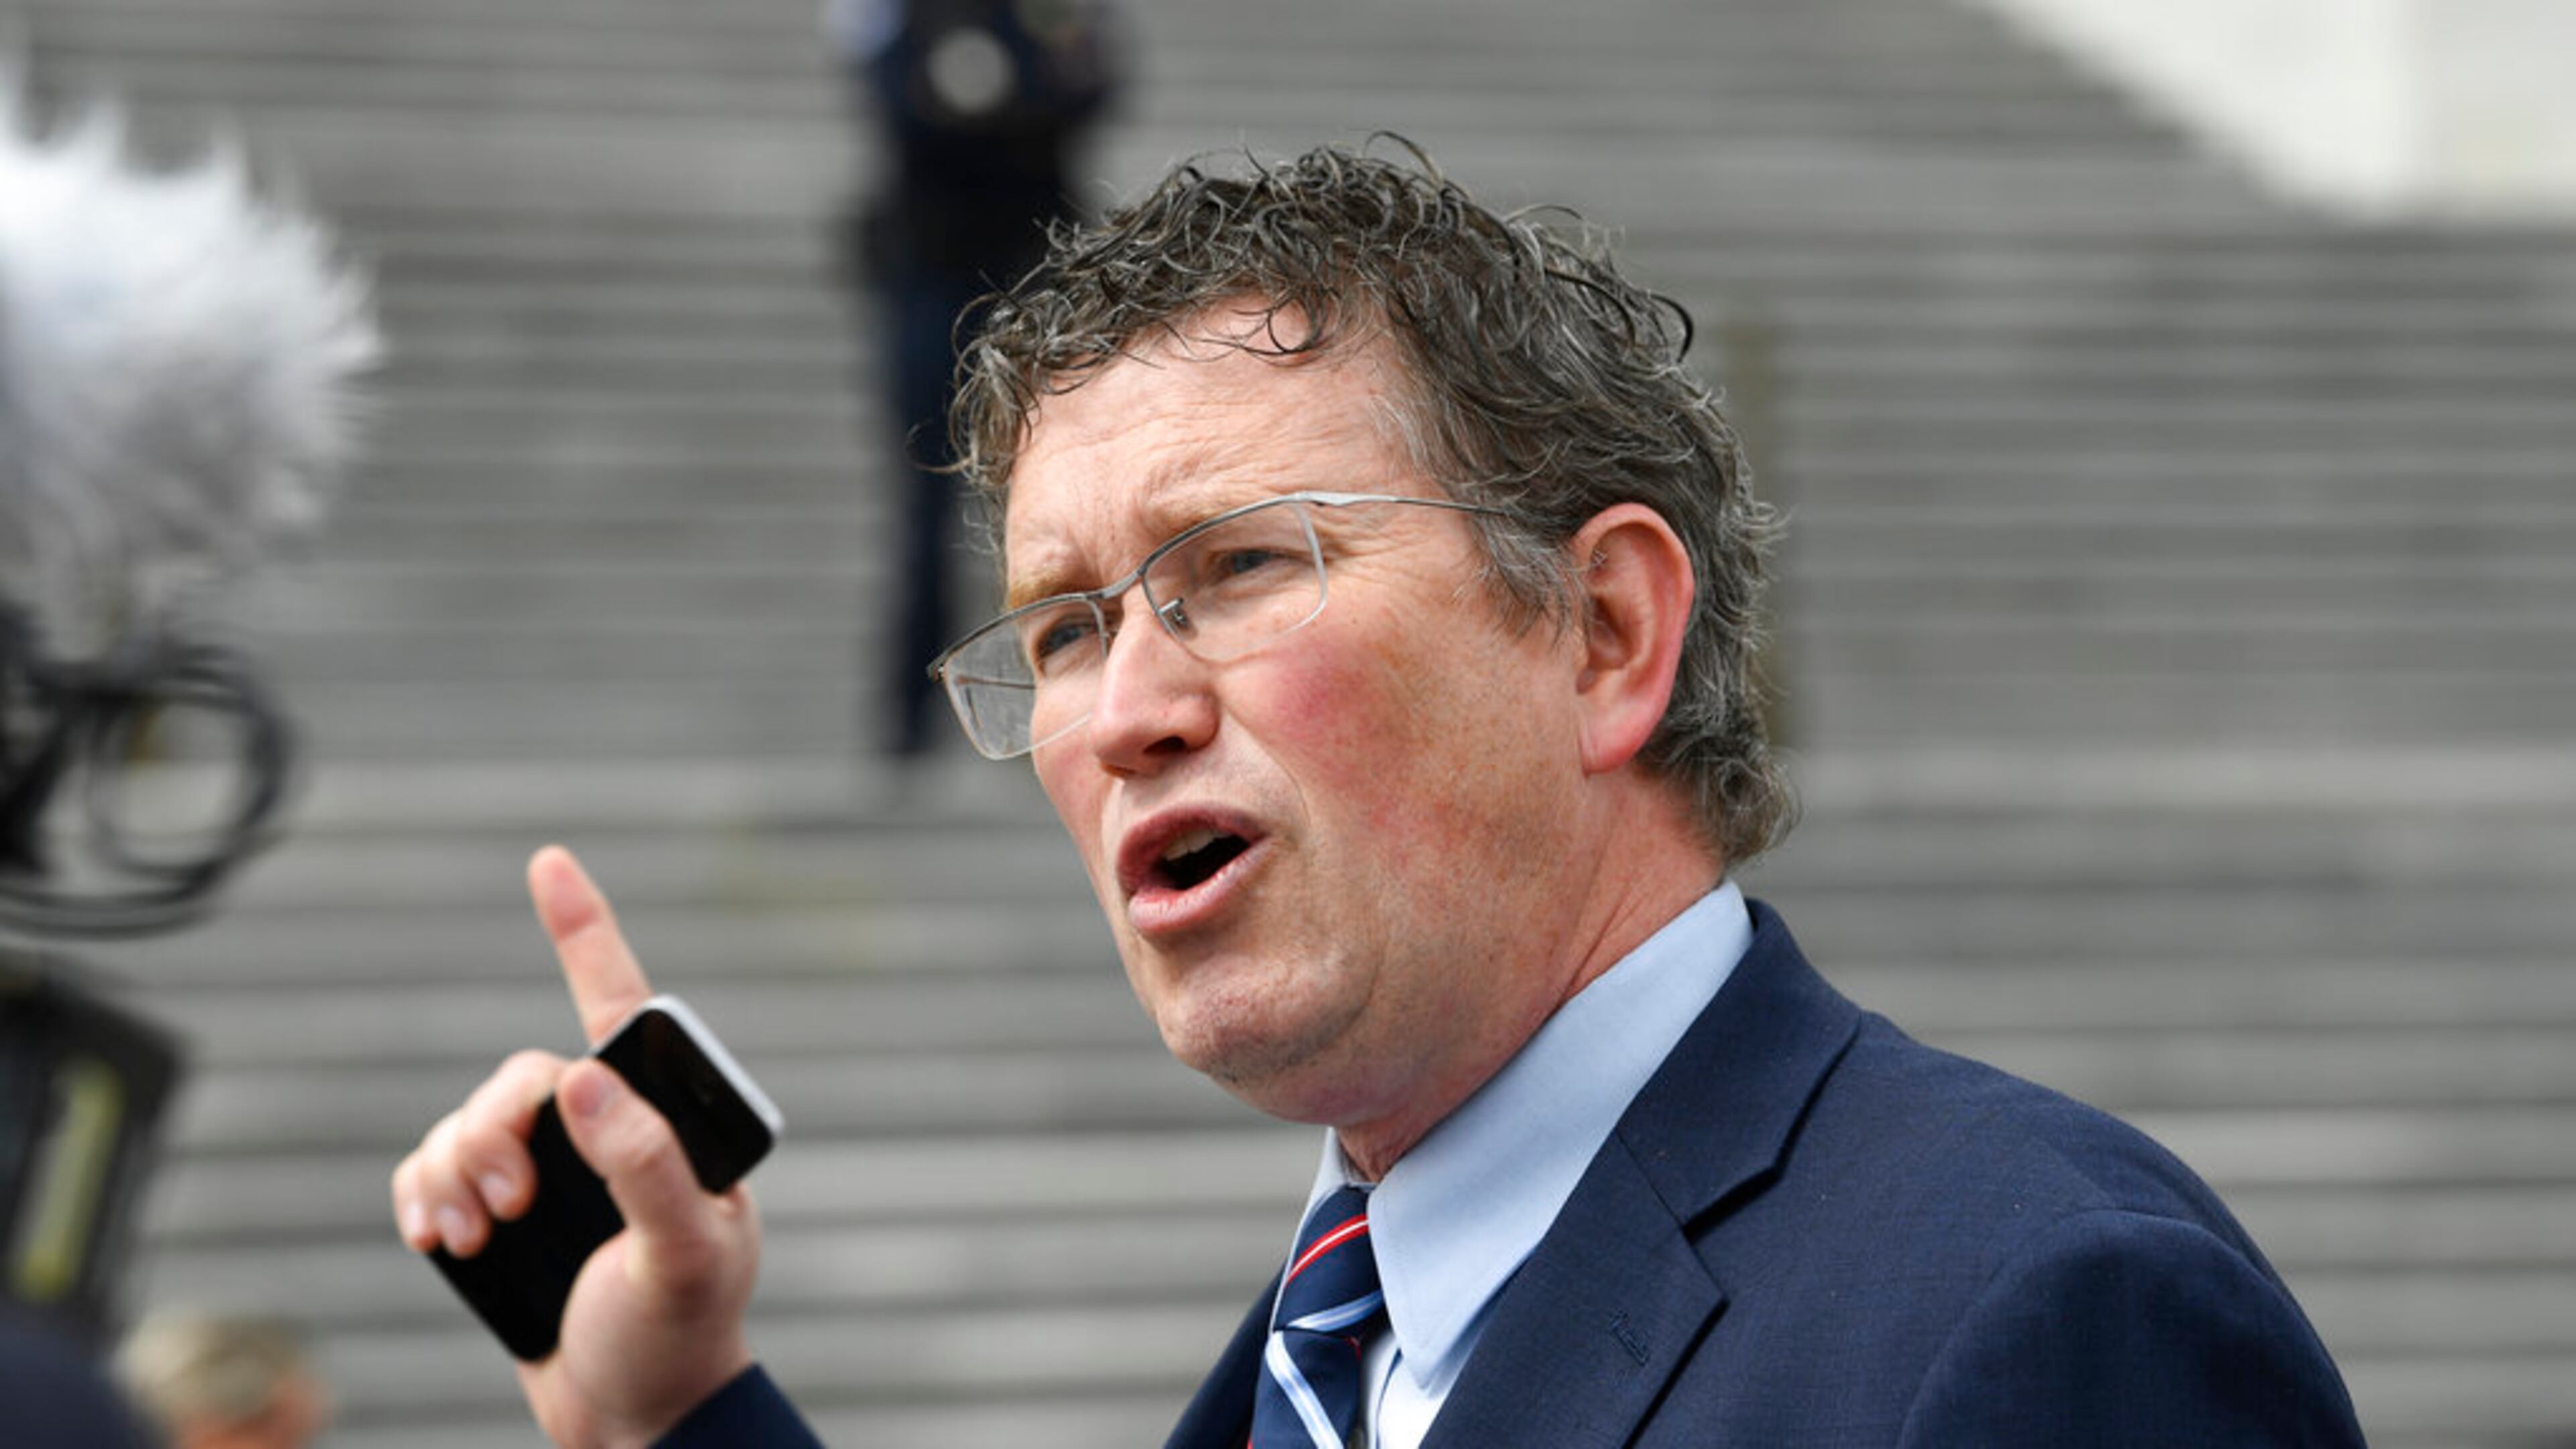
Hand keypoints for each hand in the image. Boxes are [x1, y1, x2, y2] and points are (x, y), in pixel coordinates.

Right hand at [390, 845, 760, 1447]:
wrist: (634, 1416)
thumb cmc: (678, 1331)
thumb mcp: (683, 1254)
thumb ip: (647, 1167)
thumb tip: (585, 1079)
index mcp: (665, 1123)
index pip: (621, 1010)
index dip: (582, 931)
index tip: (547, 860)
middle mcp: (604, 1130)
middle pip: (520, 1078)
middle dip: (495, 1131)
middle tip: (511, 1206)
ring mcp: (548, 1169)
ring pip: (469, 1122)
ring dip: (455, 1170)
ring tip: (477, 1236)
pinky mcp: (496, 1210)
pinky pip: (433, 1167)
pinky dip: (422, 1193)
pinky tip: (438, 1238)